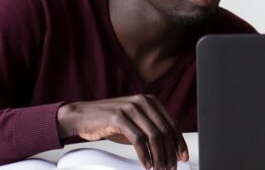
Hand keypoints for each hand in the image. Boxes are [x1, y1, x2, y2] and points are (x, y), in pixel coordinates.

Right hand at [56, 95, 188, 169]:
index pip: (172, 123)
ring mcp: (131, 108)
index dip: (179, 142)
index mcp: (151, 101)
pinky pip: (137, 139)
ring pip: (153, 136)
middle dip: (170, 152)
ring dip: (158, 156)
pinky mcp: (118, 117)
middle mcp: (143, 101)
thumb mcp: (135, 124)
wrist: (81, 116)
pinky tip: (146, 164)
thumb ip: (151, 132)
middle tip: (171, 167)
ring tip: (159, 169)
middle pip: (165, 130)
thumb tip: (169, 151)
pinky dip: (144, 155)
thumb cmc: (109, 122)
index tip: (183, 157)